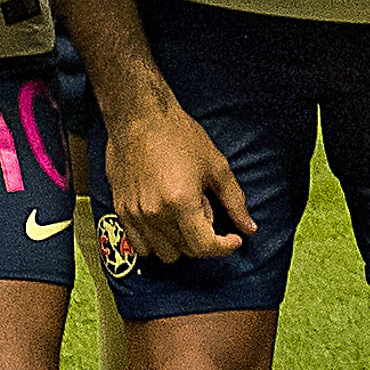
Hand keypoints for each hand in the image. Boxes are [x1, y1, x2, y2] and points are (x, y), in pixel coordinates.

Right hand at [109, 95, 250, 266]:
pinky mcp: (121, 210)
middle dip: (203, 239)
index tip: (233, 238)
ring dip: (179, 243)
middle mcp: (155, 214)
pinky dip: (156, 242)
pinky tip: (164, 221)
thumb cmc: (179, 136)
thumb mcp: (215, 165)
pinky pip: (139, 245)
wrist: (138, 116)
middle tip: (205, 209)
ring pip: (162, 253)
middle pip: (185, 251)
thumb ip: (234, 201)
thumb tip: (249, 228)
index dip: (224, 247)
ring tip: (183, 215)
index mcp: (180, 203)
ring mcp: (135, 214)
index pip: (204, 247)